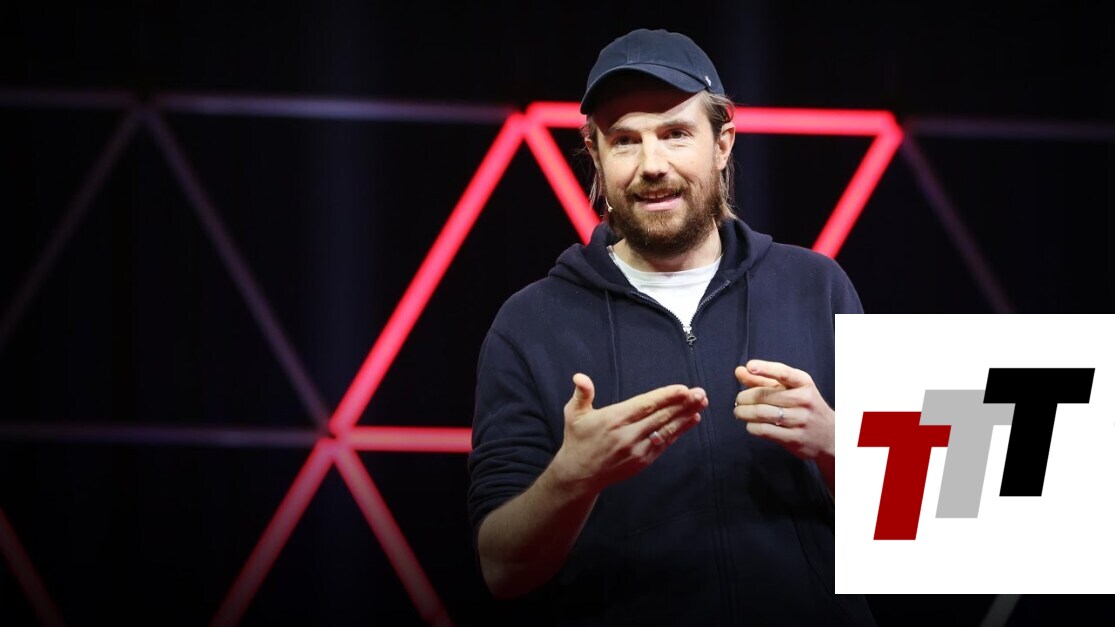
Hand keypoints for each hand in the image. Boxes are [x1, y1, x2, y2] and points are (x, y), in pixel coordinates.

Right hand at [550, 373, 707, 495]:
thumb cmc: (578, 440)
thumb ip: (581, 394)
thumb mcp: (573, 414)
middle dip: (682, 404)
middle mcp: (627, 435)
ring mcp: (636, 450)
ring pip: (666, 430)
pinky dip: (679, 431)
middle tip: (701, 392)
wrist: (580, 475)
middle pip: (660, 416)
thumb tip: (580, 376)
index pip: (645, 405)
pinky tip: (692, 420)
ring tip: (701, 404)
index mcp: (613, 419)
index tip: (683, 389)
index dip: (666, 397)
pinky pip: (664, 443)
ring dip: (685, 416)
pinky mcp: (642, 461)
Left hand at [732, 359, 833, 460]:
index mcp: (804, 383)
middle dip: (744, 397)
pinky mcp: (794, 438)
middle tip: (739, 400)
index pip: (784, 373)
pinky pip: (764, 430)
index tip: (750, 366)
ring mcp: (800, 420)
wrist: (830, 436)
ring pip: (761, 413)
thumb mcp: (791, 389)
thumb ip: (763, 379)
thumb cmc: (805, 407)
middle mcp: (804, 400)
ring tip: (739, 412)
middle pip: (764, 395)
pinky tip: (750, 425)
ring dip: (743, 412)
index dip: (766, 368)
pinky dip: (751, 427)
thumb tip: (739, 371)